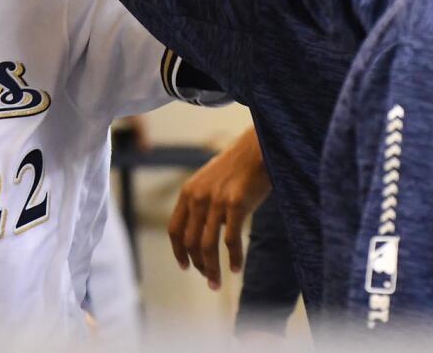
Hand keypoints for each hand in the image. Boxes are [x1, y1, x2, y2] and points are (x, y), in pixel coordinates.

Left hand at [167, 129, 271, 289]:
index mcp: (188, 192)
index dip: (178, 252)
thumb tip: (200, 231)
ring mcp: (216, 201)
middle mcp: (198, 197)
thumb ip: (201, 202)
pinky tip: (237, 268)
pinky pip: (231, 241)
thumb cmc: (237, 166)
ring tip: (217, 284)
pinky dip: (233, 259)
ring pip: (208, 246)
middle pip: (190, 242)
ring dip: (212, 269)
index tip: (185, 266)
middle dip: (197, 266)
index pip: (175, 230)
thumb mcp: (209, 181)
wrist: (257, 148)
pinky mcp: (236, 204)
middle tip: (209, 280)